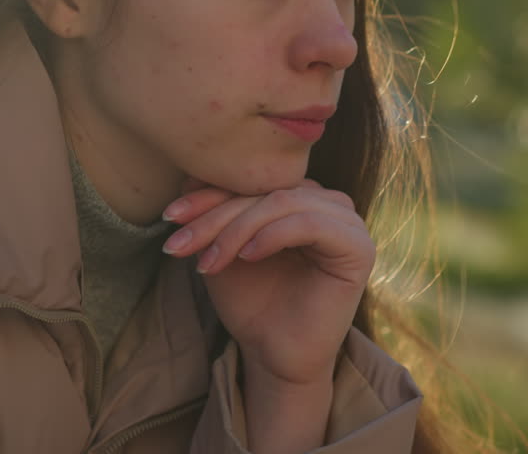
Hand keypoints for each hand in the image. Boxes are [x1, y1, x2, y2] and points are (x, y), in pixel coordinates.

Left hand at [160, 180, 374, 386]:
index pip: (252, 181)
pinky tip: (247, 257)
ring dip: (236, 229)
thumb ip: (214, 210)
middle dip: (216, 216)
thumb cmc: (251, 301)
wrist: (273, 354)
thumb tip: (190, 174)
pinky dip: (271, 235)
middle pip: (265, 190)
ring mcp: (347, 221)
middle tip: (180, 244)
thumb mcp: (222, 246)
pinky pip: (310, 223)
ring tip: (209, 260)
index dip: (208, 195)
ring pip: (282, 202)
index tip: (170, 218)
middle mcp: (327, 202)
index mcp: (300, 196)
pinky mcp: (358, 246)